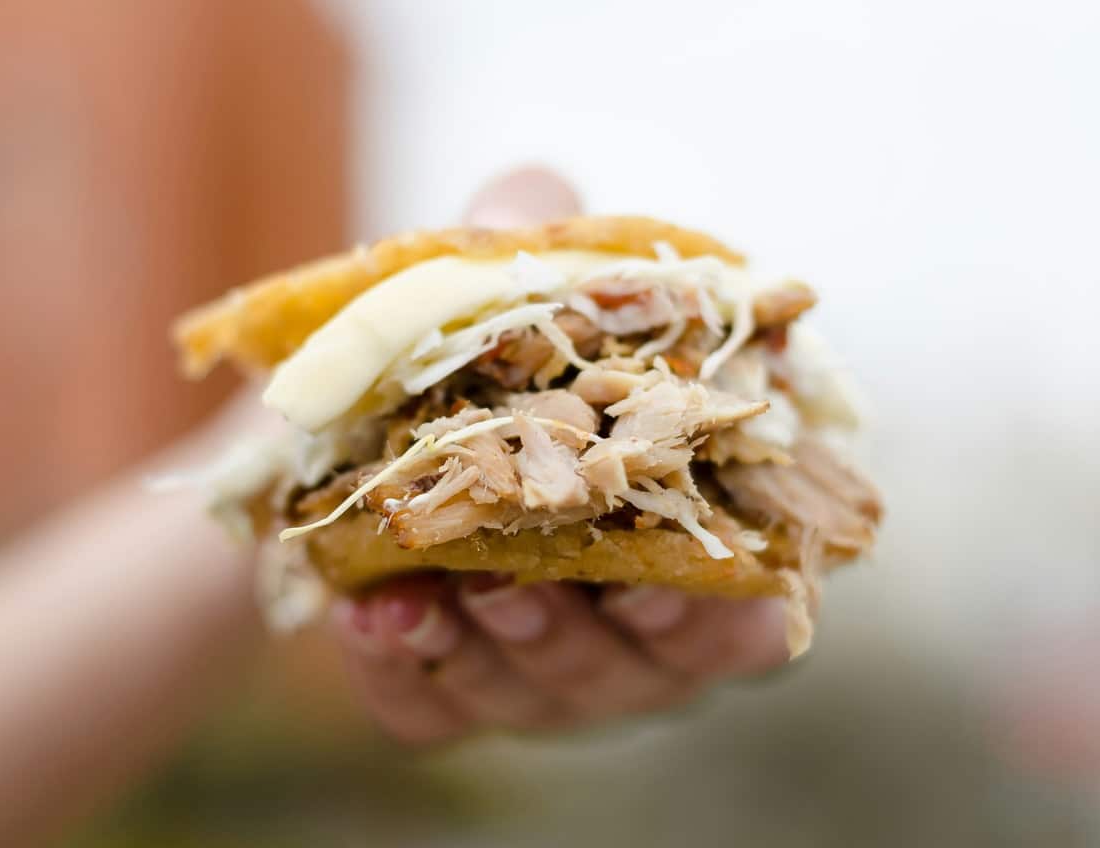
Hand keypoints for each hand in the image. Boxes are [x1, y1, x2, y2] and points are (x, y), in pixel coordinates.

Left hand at [329, 167, 795, 743]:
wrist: (363, 438)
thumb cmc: (487, 369)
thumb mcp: (516, 300)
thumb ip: (540, 248)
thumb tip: (529, 203)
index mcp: (685, 551)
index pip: (737, 614)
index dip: (721, 615)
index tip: (678, 584)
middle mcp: (627, 633)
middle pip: (636, 669)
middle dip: (590, 631)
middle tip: (534, 582)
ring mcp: (537, 674)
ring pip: (537, 692)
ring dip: (496, 647)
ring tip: (451, 587)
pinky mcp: (446, 691)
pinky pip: (430, 710)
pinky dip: (403, 669)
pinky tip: (370, 616)